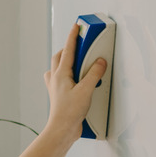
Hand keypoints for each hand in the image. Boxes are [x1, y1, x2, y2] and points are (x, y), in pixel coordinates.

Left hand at [42, 20, 106, 141]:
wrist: (62, 130)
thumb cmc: (69, 112)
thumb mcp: (86, 90)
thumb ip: (94, 74)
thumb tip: (100, 62)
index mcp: (61, 74)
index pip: (68, 50)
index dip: (73, 37)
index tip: (76, 26)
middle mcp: (55, 79)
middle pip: (59, 57)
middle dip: (68, 49)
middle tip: (79, 45)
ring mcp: (55, 87)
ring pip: (57, 68)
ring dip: (66, 62)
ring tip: (78, 62)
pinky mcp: (59, 95)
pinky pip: (60, 80)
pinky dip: (66, 76)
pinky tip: (75, 80)